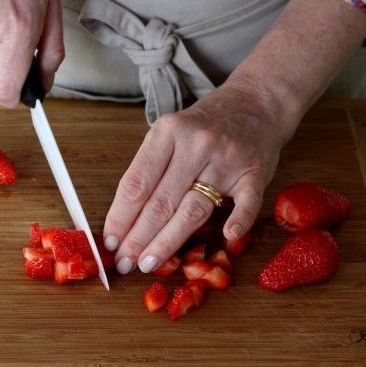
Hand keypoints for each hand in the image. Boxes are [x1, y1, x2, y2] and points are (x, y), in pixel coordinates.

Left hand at [103, 83, 293, 274]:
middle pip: (160, 201)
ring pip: (193, 208)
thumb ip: (151, 168)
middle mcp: (195, 144)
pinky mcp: (255, 172)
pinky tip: (227, 237)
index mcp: (167, 132)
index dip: (120, 217)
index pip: (136, 183)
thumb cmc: (205, 125)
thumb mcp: (170, 133)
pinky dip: (238, 220)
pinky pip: (247, 201)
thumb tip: (124, 219)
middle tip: (125, 263)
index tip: (110, 242)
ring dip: (168, 241)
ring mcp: (227, 159)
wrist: (255, 103)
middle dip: (138, 238)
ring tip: (148, 263)